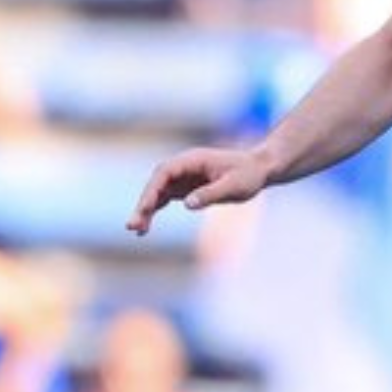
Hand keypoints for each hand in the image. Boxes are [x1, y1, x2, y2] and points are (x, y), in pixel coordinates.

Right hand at [126, 147, 268, 234]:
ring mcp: (183, 177)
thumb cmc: (248, 175)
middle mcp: (184, 166)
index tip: (144, 208)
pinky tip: (144, 229)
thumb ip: (211, 193)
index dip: (152, 190)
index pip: (164, 173)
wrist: (259, 169)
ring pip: (157, 193)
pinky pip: (164, 199)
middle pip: (156, 183)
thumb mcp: (234, 186)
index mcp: (193, 160)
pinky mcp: (185, 187)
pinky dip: (154, 212)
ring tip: (136, 231)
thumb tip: (187, 204)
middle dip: (143, 204)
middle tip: (132, 225)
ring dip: (145, 210)